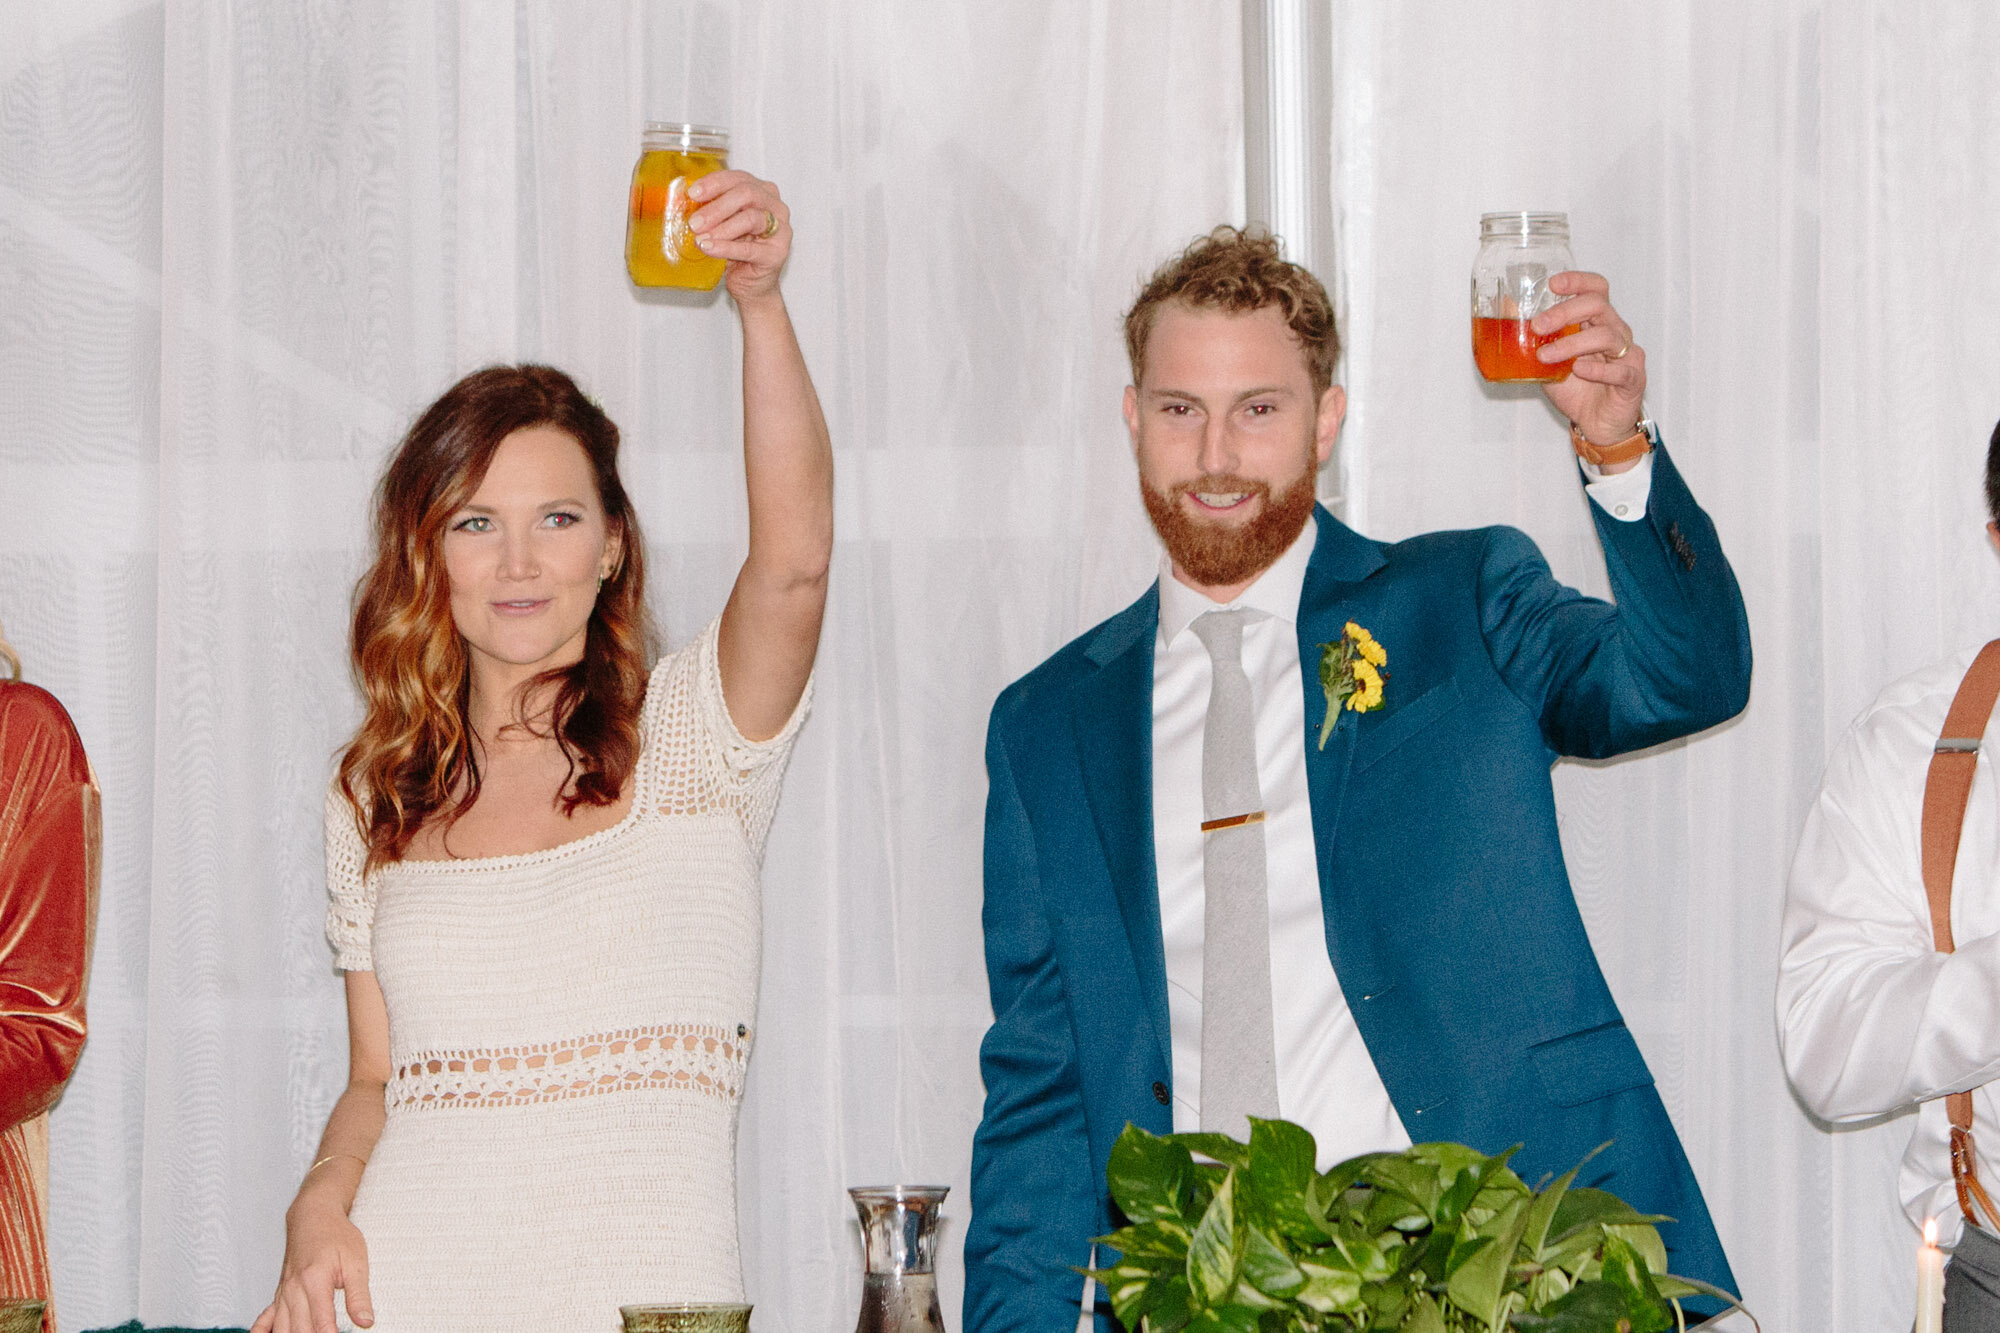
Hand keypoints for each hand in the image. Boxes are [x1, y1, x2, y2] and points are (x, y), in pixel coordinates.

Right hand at [250, 1198, 373, 1332]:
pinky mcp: (279, 1293)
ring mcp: (284, 1292)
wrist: (313, 1216)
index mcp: (315, 1280)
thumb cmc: (336, 1235)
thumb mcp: (356, 1262)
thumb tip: (366, 1322)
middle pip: (298, 1329)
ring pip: (281, 1327)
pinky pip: (265, 1318)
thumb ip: (359, 1295)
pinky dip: (261, 1331)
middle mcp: (294, 1289)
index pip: (321, 1321)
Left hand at [686, 169, 790, 304]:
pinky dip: (726, 248)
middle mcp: (776, 206)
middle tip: (694, 221)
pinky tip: (709, 248)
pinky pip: (749, 249)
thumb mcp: (723, 223)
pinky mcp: (777, 254)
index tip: (693, 193)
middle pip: (747, 194)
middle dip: (716, 207)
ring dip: (721, 227)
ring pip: (751, 218)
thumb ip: (711, 209)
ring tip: (700, 237)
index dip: (714, 183)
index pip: (738, 178)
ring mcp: (781, 230)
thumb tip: (682, 201)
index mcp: (762, 191)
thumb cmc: (737, 251)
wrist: (751, 284)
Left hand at [1532, 271, 1644, 446]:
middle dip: (1565, 311)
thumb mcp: (1545, 361)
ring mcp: (1627, 354)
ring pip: (1606, 335)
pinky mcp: (1633, 378)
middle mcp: (1615, 331)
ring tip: (1546, 357)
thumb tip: (1505, 310)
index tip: (1553, 284)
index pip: (1596, 289)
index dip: (1578, 280)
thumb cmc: (1575, 388)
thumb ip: (1531, 339)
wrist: (1595, 424)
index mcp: (1597, 321)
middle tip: (1539, 326)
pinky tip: (1579, 370)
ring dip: (1572, 344)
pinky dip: (1598, 369)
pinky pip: (1620, 369)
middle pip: (1598, 305)